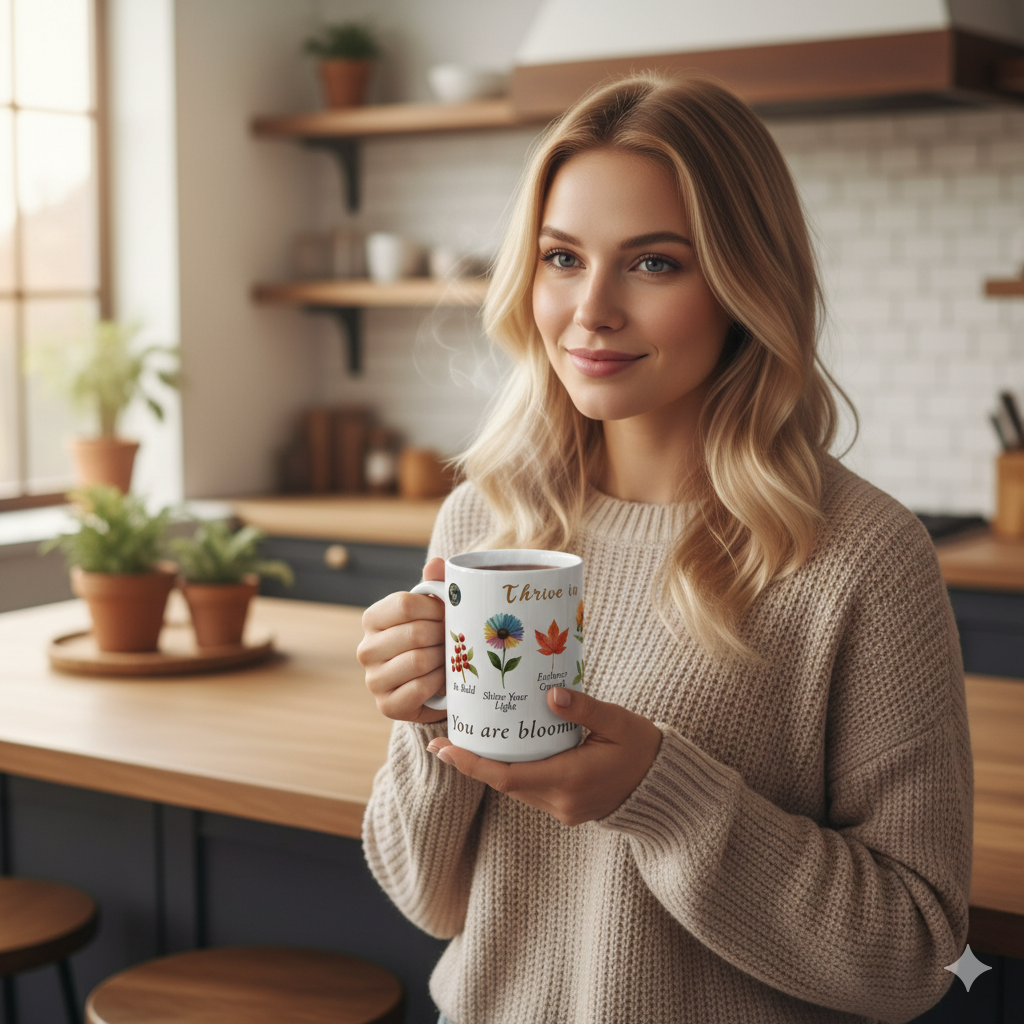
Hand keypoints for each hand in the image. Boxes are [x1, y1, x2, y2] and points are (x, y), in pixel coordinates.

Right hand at [357, 556, 448, 723]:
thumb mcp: (433, 612)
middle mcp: (366, 649)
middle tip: (454, 639)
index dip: (435, 608)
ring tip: (450, 658)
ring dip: (443, 660)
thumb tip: (436, 564)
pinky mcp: (387, 705)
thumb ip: (435, 585)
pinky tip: (444, 680)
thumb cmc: (432, 641)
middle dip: (443, 636)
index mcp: (373, 619)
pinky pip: (420, 688)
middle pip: (415, 633)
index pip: (404, 604)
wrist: (432, 687)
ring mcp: (374, 679)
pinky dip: (439, 682)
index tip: (449, 614)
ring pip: (419, 661)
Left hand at [426, 687, 661, 824]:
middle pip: (504, 783)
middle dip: (472, 764)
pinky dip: (513, 772)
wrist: (665, 785)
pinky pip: (530, 790)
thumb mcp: (618, 721)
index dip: (470, 764)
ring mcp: (564, 809)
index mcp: (569, 779)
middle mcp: (561, 800)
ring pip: (515, 788)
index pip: (505, 776)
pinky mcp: (567, 808)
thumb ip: (584, 708)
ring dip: (490, 769)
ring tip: (467, 741)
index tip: (442, 748)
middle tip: (442, 740)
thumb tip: (551, 693)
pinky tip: (504, 751)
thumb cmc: (643, 748)